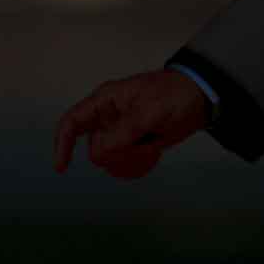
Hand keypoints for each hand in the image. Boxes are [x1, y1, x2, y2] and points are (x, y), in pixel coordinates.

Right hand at [53, 70, 211, 178]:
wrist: (201, 98)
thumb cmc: (174, 96)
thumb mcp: (149, 112)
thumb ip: (123, 133)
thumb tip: (97, 155)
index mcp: (105, 100)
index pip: (73, 121)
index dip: (62, 144)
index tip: (62, 167)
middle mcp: (108, 116)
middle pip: (95, 146)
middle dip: (113, 155)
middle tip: (140, 148)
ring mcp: (122, 130)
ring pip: (111, 156)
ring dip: (128, 159)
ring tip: (151, 147)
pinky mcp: (135, 141)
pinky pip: (126, 159)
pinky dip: (136, 162)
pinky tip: (152, 154)